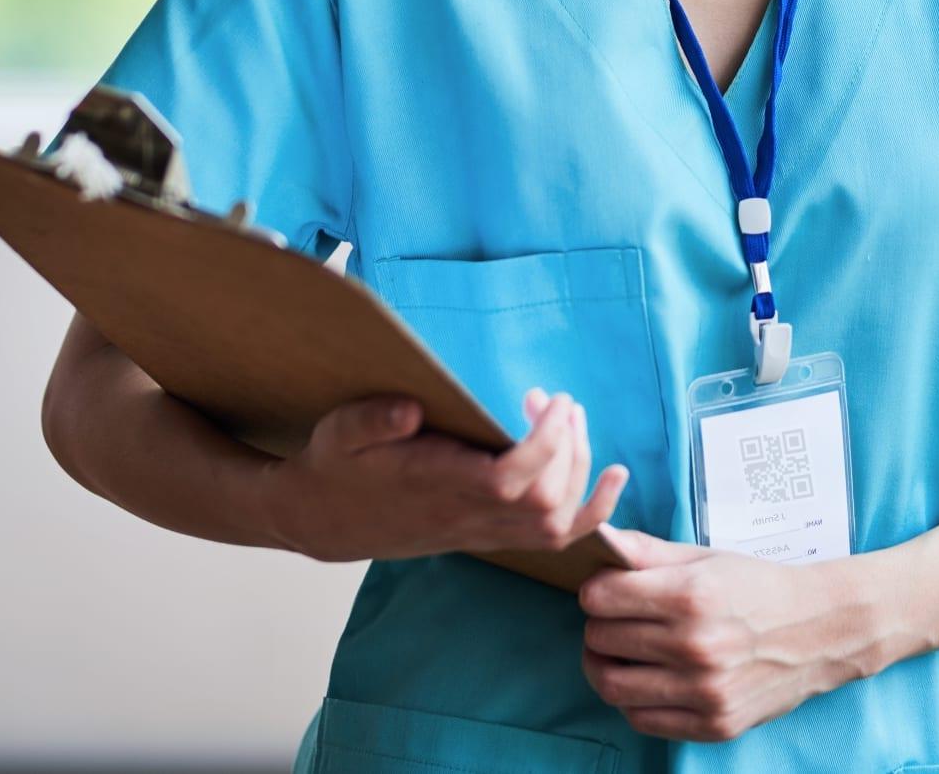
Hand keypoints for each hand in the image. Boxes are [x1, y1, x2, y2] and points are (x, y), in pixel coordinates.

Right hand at [272, 386, 627, 563]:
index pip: (509, 480)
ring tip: (569, 417)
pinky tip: (612, 477)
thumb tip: (409, 409)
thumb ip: (371, 420)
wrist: (326, 519)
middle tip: (554, 400)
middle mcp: (465, 516)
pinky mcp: (490, 535)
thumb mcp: (338, 431)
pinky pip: (554, 539)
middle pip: (545, 502)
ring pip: (556, 524)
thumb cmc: (335, 466)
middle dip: (566, 447)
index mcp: (435, 485)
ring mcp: (481, 531)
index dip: (544, 444)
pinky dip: (593, 512)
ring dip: (579, 468)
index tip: (554, 399)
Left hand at [576, 527, 884, 741]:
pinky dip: (631, 700)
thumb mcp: (706, 558)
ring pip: (612, 686)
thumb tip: (599, 540)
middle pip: (601, 640)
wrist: (821, 629)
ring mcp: (705, 691)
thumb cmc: (759, 588)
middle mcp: (695, 645)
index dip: (596, 591)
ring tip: (616, 654)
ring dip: (603, 667)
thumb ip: (648, 552)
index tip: (605, 591)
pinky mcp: (714, 723)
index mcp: (691, 595)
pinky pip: (642, 719)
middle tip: (611, 620)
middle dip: (598, 626)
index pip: (600, 598)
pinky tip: (644, 681)